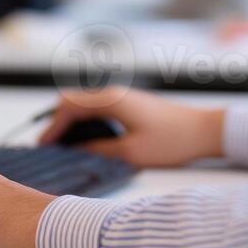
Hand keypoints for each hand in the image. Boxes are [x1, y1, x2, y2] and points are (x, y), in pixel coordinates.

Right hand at [38, 87, 224, 167]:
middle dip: (56, 121)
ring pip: (84, 103)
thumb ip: (100, 152)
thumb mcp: (132, 153)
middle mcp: (114, 94)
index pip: (69, 107)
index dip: (52, 127)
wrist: (204, 131)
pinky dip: (85, 120)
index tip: (43, 147)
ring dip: (70, 120)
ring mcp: (122, 97)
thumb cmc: (172, 142)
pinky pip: (97, 107)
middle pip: (72, 100)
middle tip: (48, 146)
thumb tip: (76, 153)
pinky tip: (85, 140)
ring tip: (62, 145)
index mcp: (111, 101)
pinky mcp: (130, 104)